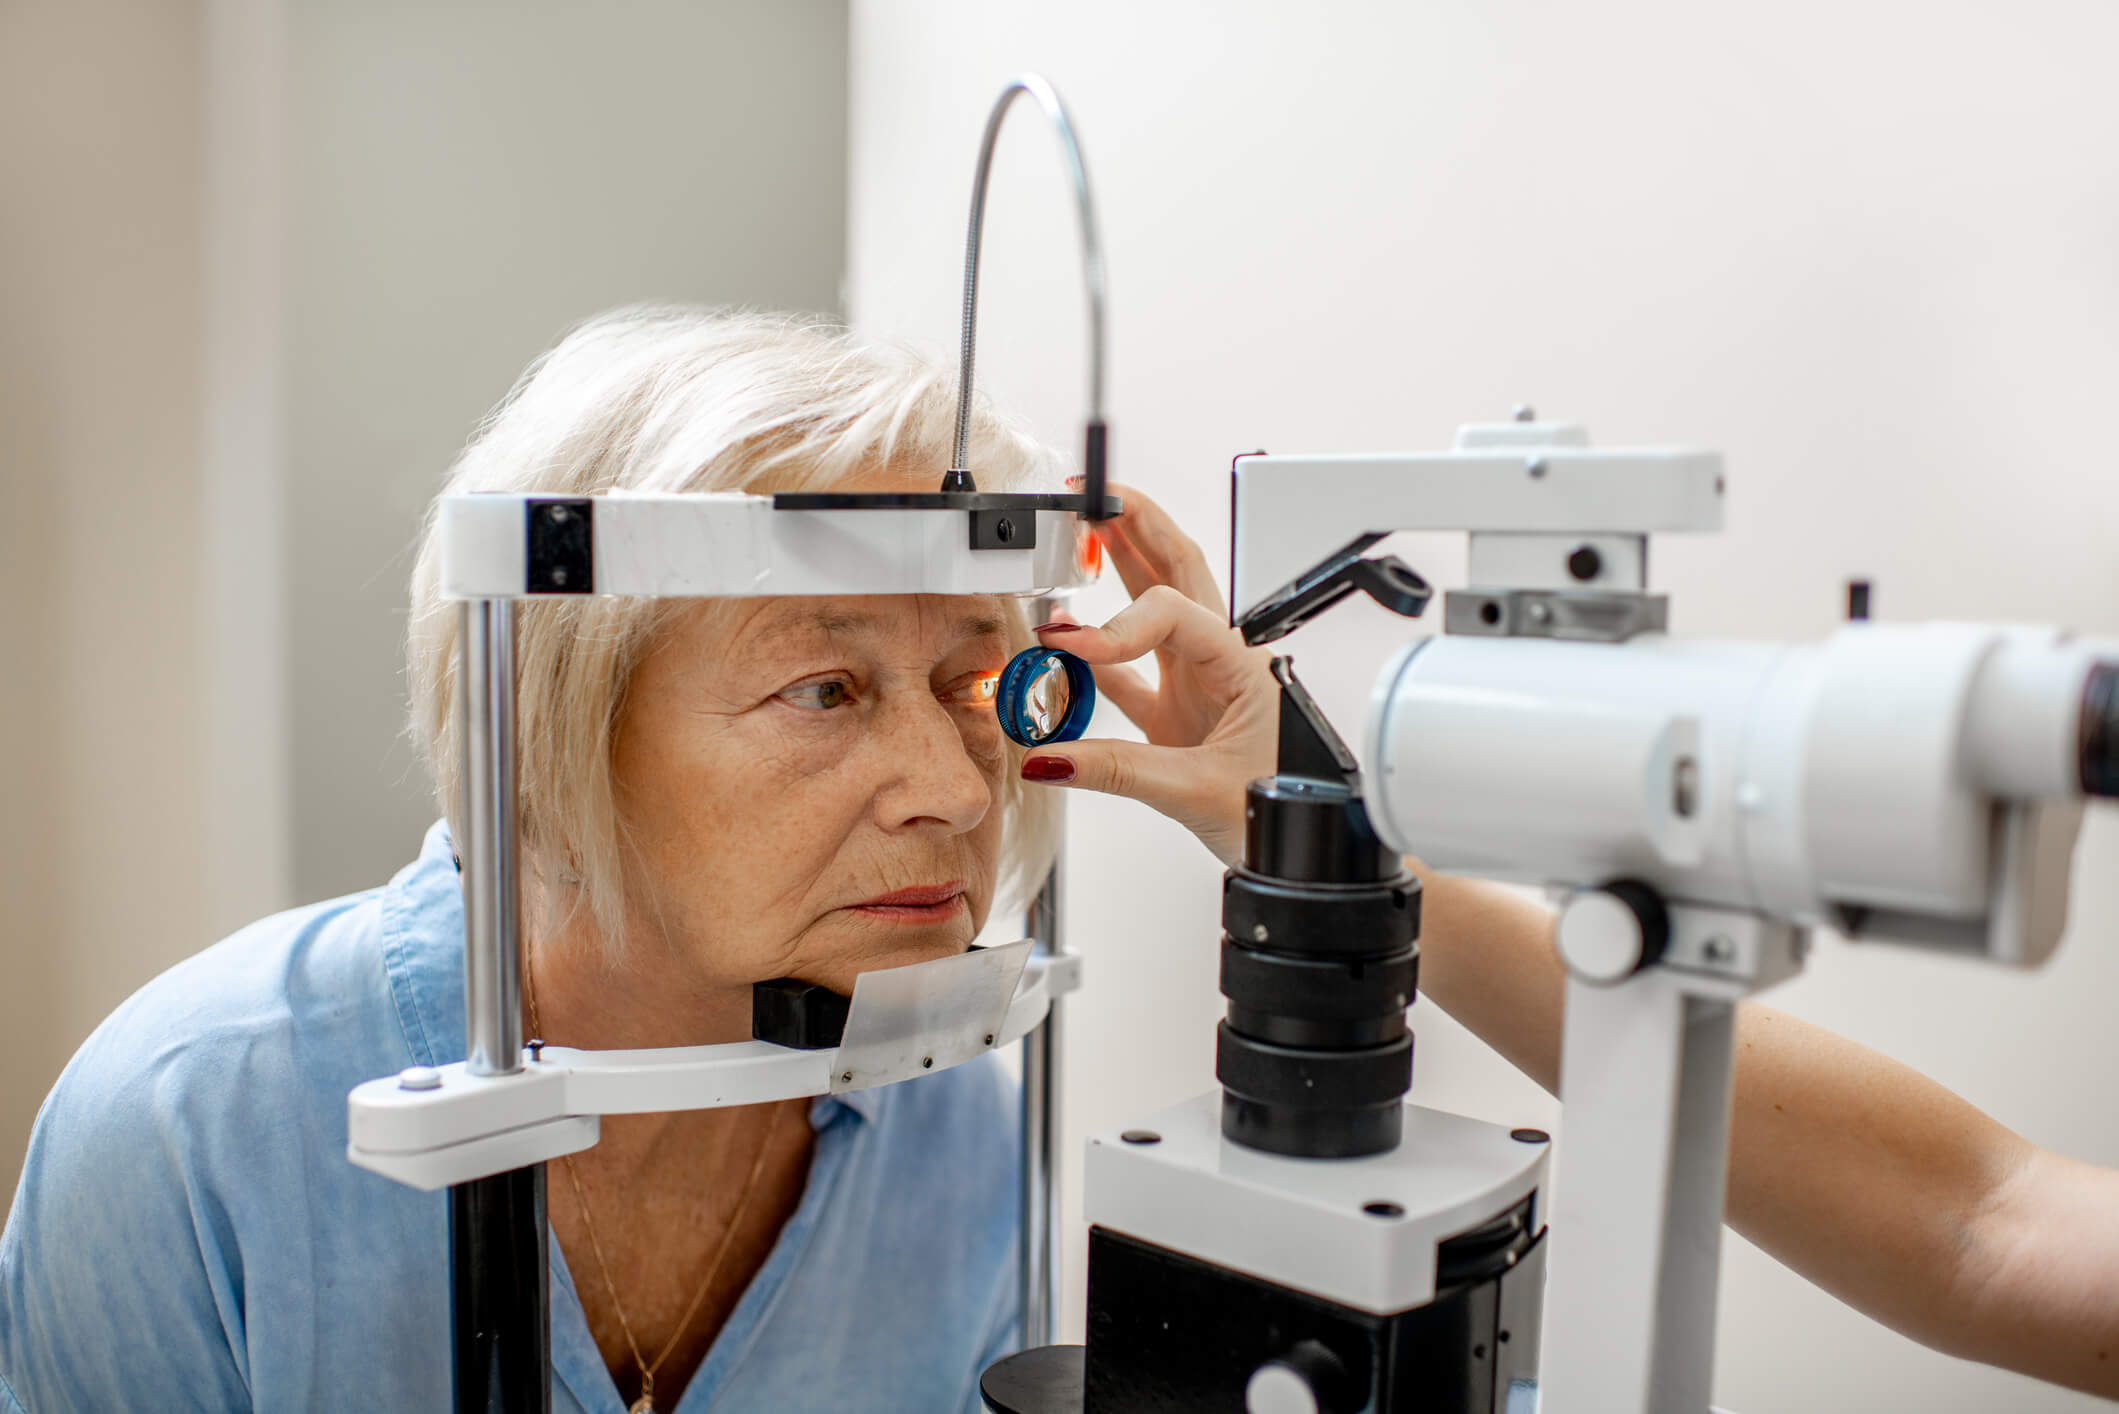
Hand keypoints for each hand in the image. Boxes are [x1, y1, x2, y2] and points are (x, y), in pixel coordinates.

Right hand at [1018, 482, 1278, 864]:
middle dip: (1137, 525)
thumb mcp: (1196, 791)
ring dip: (1119, 572)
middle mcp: (1222, 661)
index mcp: (1242, 664)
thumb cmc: (1282, 809)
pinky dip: (1098, 659)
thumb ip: (1115, 771)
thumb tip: (1050, 758)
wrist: (1303, 847)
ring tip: (1079, 540)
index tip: (1070, 647)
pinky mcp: (1180, 716)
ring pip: (1155, 611)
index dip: (1117, 624)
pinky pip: (1132, 674)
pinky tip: (1066, 645)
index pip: (1173, 612)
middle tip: (1093, 497)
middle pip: (1178, 570)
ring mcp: (1200, 684)